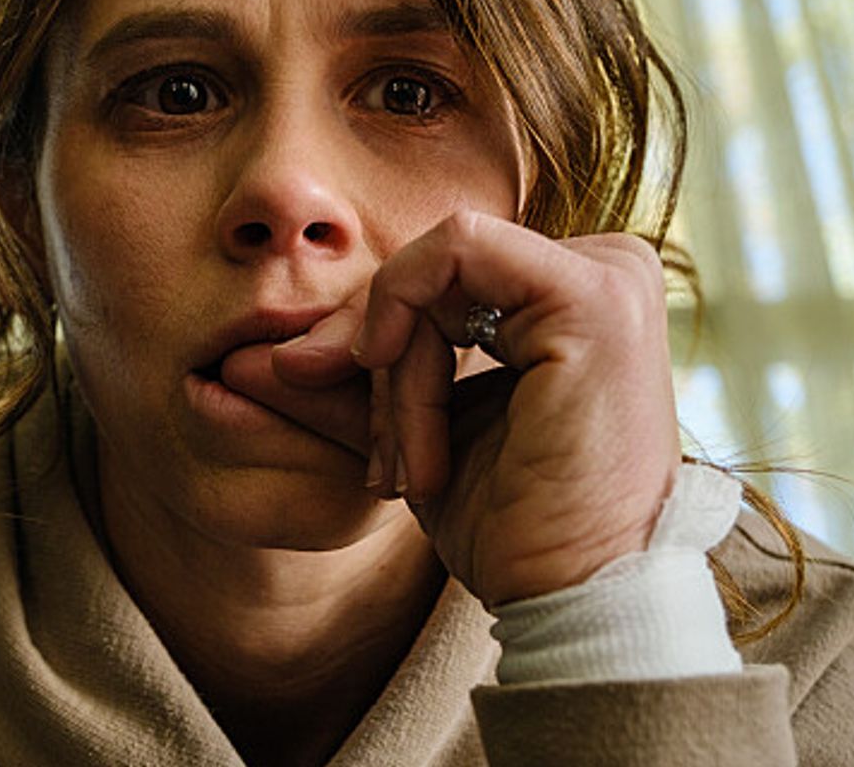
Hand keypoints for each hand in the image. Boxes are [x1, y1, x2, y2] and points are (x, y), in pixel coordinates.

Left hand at [272, 211, 680, 606]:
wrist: (571, 599)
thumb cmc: (512, 529)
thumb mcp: (412, 434)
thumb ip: (348, 382)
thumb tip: (245, 359)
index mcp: (571, 296)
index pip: (442, 278)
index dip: (371, 339)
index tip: (354, 430)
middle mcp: (604, 268)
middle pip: (434, 269)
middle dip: (372, 359)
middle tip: (377, 461)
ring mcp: (608, 276)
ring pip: (436, 270)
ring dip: (394, 377)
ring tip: (408, 471)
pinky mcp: (592, 296)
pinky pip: (456, 254)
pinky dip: (407, 332)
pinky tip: (411, 423)